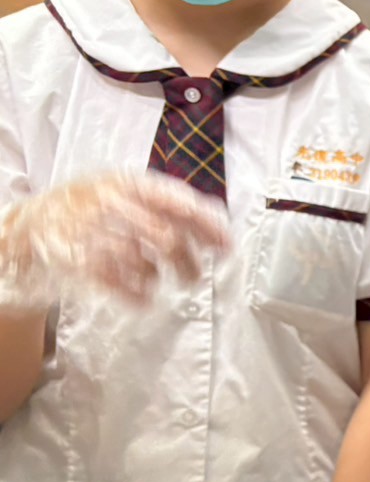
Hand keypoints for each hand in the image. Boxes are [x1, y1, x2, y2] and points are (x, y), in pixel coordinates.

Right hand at [0, 172, 228, 307]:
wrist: (30, 224)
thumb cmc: (89, 208)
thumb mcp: (124, 191)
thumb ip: (166, 202)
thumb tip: (217, 220)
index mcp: (128, 182)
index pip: (178, 203)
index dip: (207, 227)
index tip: (227, 248)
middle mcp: (110, 202)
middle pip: (165, 236)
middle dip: (187, 262)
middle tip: (192, 278)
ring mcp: (91, 229)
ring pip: (142, 259)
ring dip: (158, 277)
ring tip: (158, 282)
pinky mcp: (75, 256)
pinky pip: (116, 280)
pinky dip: (136, 294)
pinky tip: (143, 298)